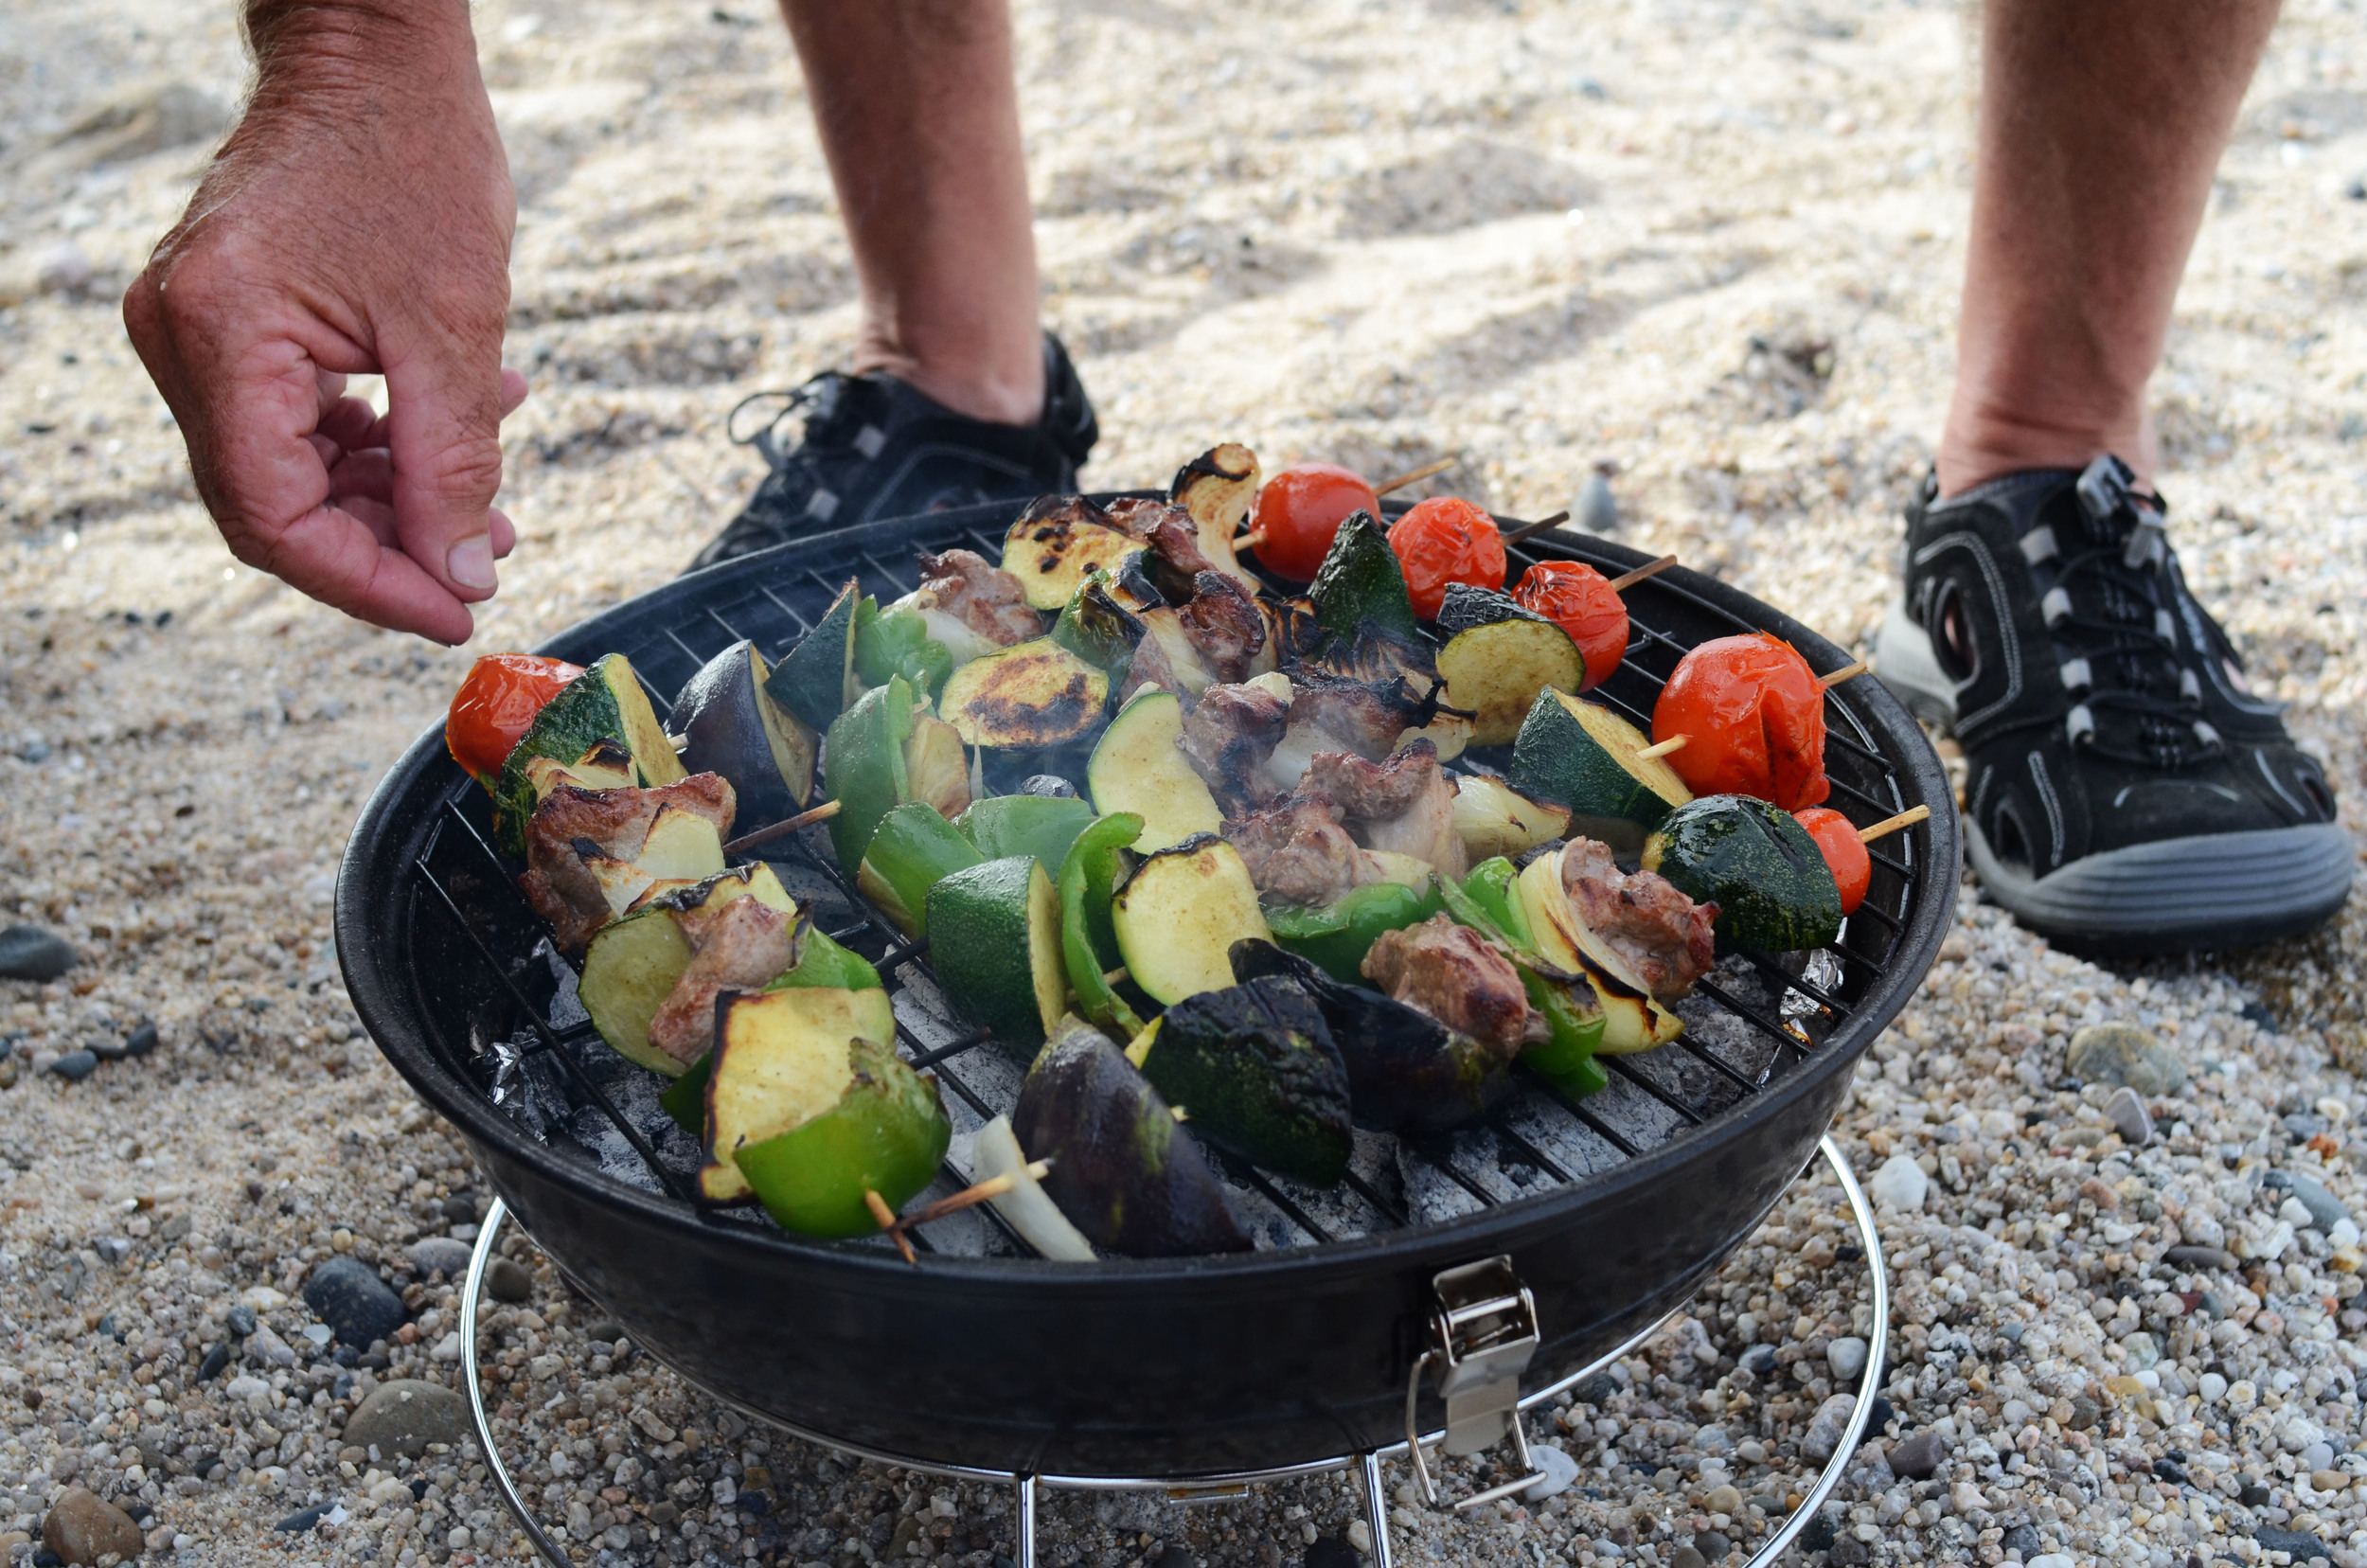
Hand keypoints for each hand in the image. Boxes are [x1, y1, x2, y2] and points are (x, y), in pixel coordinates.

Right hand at [125, 0, 522, 643]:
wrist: (378, 53)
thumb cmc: (414, 157)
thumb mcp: (455, 328)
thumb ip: (455, 463)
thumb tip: (462, 573)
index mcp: (220, 338)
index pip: (275, 519)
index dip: (368, 583)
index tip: (454, 609)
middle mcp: (184, 340)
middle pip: (275, 504)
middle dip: (388, 545)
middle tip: (484, 560)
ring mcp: (200, 329)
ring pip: (292, 469)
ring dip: (395, 496)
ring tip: (492, 501)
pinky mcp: (235, 320)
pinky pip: (298, 417)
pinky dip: (380, 440)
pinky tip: (461, 429)